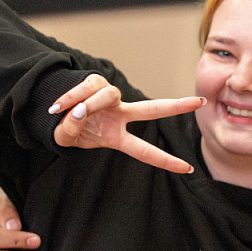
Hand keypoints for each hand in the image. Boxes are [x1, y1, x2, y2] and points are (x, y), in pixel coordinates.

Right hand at [49, 74, 204, 172]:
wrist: (51, 110)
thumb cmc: (64, 129)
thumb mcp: (65, 138)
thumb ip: (71, 129)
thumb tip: (79, 111)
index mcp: (116, 136)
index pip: (145, 151)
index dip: (165, 161)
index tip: (189, 169)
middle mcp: (120, 114)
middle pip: (152, 109)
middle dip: (176, 106)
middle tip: (201, 102)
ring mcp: (111, 97)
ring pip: (107, 95)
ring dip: (86, 104)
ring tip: (67, 114)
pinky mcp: (97, 81)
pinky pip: (88, 87)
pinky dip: (71, 97)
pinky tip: (58, 106)